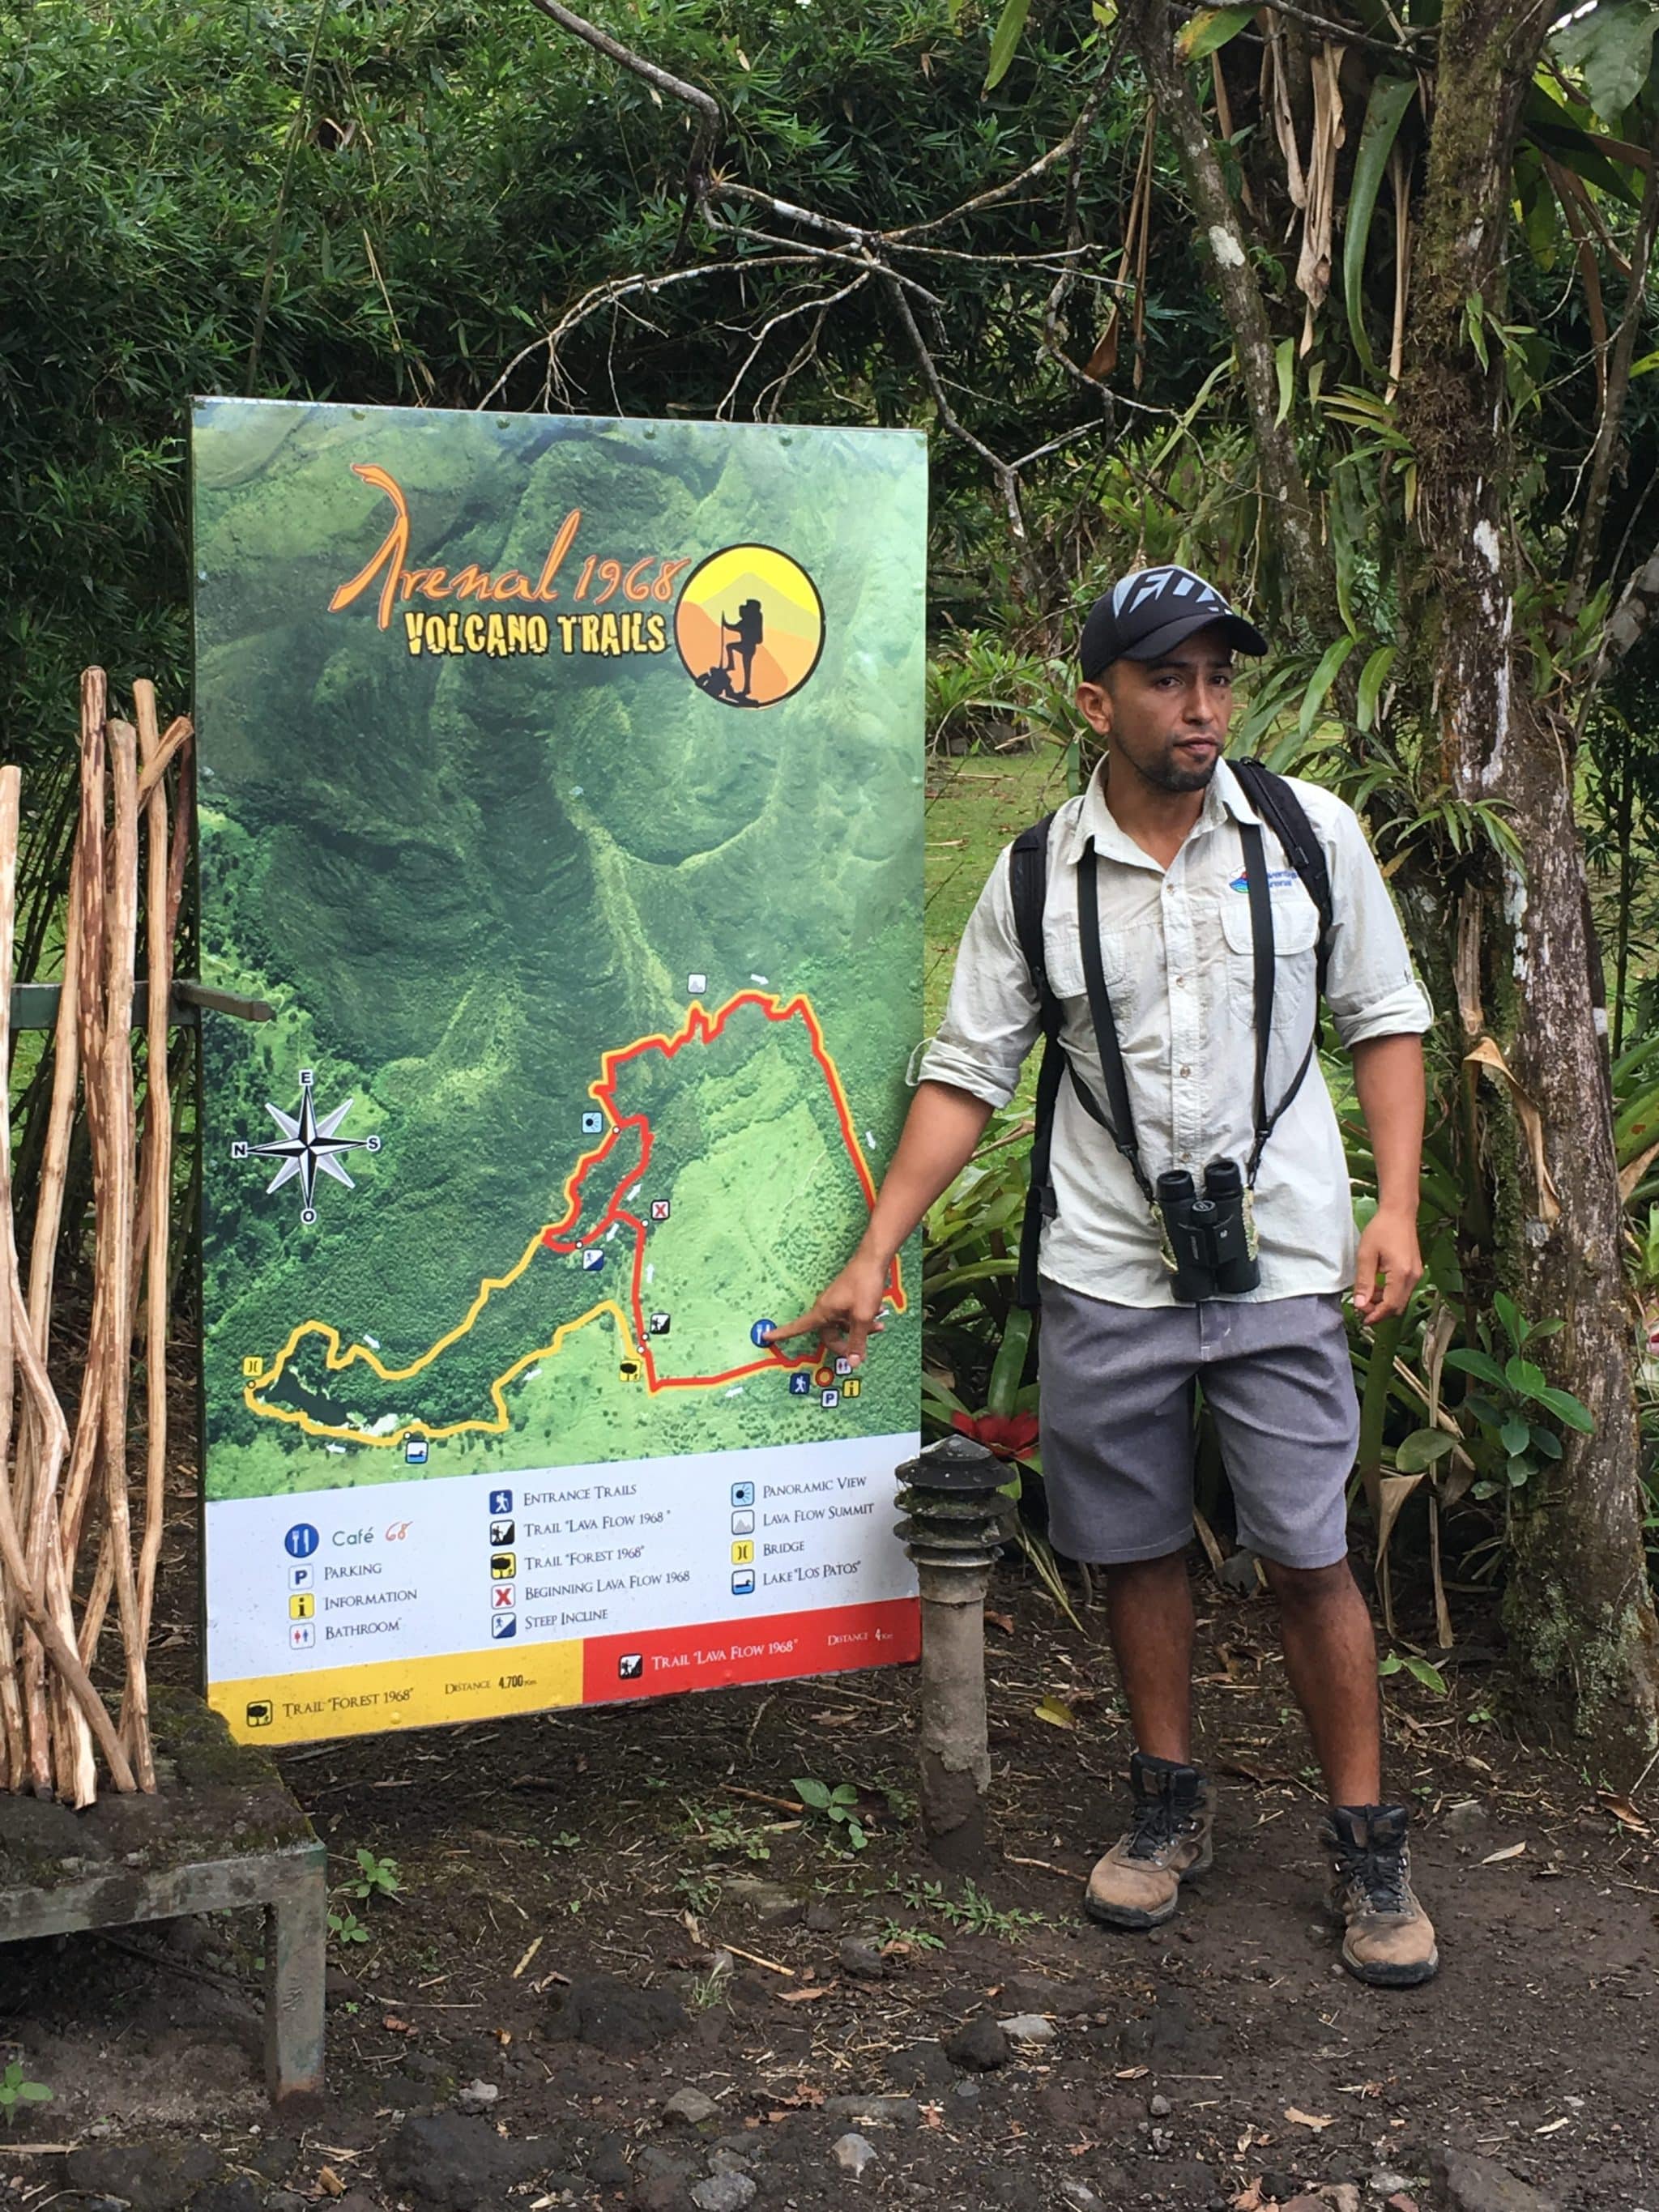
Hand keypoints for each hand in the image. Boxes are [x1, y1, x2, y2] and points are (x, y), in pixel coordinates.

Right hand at [764, 1254, 890, 1365]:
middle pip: (829, 1334)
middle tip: (861, 1351)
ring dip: (860, 1330)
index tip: (766, 1336)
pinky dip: (862, 1319)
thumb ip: (857, 1341)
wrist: (873, 1260)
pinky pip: (850, 1316)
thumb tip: (852, 1363)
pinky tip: (878, 1315)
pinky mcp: (846, 1298)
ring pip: (844, 1325)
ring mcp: (836, 1303)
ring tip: (878, 1326)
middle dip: (846, 1342)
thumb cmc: (864, 1285)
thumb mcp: (862, 1317)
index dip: (782, 1333)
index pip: (797, 1327)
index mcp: (822, 1312)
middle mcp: (826, 1308)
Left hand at [1352, 1205, 1421, 1326]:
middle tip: (1362, 1308)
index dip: (1376, 1315)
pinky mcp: (1415, 1271)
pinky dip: (1390, 1294)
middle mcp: (1413, 1277)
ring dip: (1384, 1303)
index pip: (1390, 1305)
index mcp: (1401, 1273)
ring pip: (1401, 1300)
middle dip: (1380, 1312)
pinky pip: (1403, 1291)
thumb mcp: (1366, 1255)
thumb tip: (1360, 1304)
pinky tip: (1377, 1287)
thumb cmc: (1381, 1230)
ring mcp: (1416, 1274)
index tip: (1363, 1319)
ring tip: (1366, 1297)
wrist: (1399, 1213)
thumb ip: (1364, 1282)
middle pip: (1398, 1306)